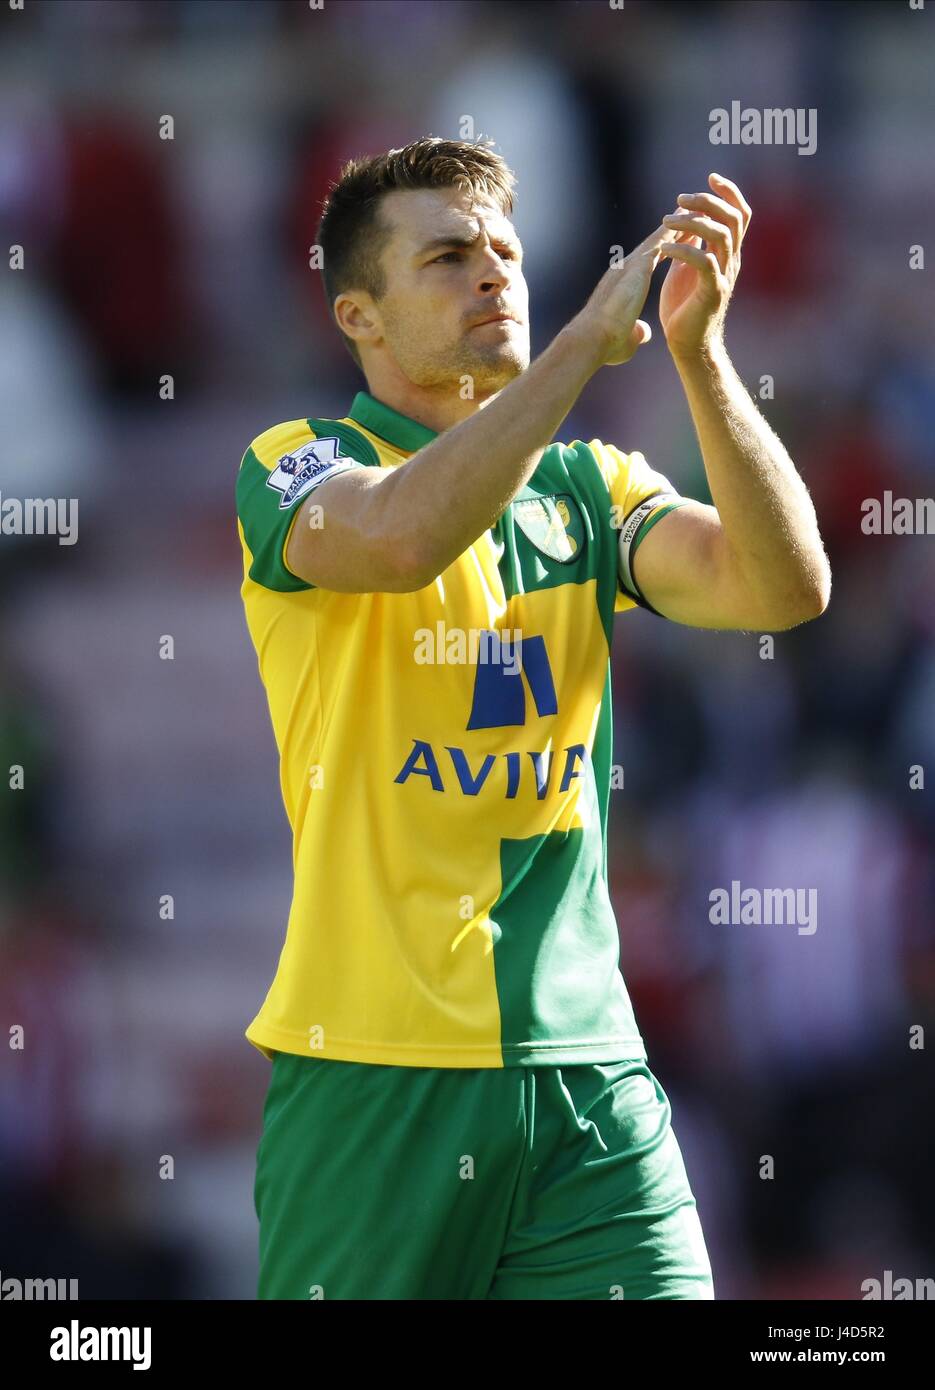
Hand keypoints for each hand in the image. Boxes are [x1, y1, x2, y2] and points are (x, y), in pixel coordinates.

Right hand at [572, 221, 679, 365]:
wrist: (592, 338)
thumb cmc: (605, 343)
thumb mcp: (626, 337)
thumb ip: (637, 331)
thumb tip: (643, 332)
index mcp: (623, 284)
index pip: (649, 260)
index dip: (665, 248)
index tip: (678, 239)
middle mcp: (626, 268)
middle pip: (655, 243)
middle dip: (672, 230)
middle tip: (689, 214)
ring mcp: (631, 264)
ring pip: (660, 238)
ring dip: (678, 224)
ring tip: (695, 210)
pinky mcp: (638, 267)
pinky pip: (663, 242)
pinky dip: (677, 232)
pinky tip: (692, 221)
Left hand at [658, 173, 750, 359]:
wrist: (686, 344)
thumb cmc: (684, 306)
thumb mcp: (688, 267)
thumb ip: (693, 244)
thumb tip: (690, 221)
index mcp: (726, 253)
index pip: (740, 213)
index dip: (729, 191)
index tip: (710, 177)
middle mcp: (731, 261)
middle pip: (734, 218)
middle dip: (708, 201)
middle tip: (681, 199)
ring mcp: (724, 276)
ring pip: (721, 236)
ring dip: (693, 222)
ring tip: (666, 221)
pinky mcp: (712, 293)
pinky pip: (704, 263)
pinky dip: (685, 251)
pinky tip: (665, 250)